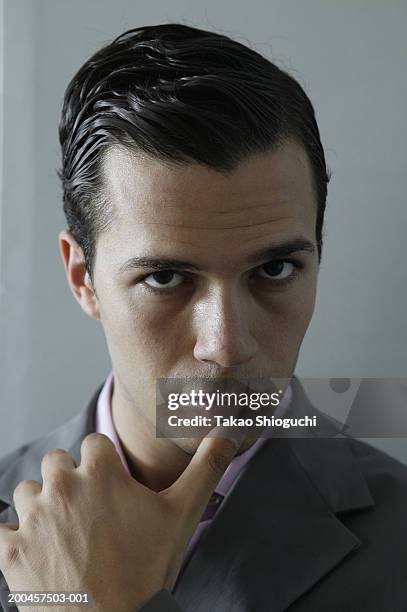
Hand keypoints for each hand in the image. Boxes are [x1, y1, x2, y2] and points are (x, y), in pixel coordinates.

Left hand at [0, 431, 240, 610]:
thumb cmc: (147, 570)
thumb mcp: (183, 515)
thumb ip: (206, 468)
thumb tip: (226, 435)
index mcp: (101, 472)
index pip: (94, 443)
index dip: (104, 464)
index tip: (113, 486)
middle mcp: (62, 487)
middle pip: (58, 462)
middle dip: (72, 479)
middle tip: (91, 510)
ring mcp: (33, 519)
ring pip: (28, 491)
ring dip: (43, 505)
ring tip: (66, 532)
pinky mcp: (11, 552)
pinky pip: (2, 529)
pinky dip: (14, 536)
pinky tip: (35, 549)